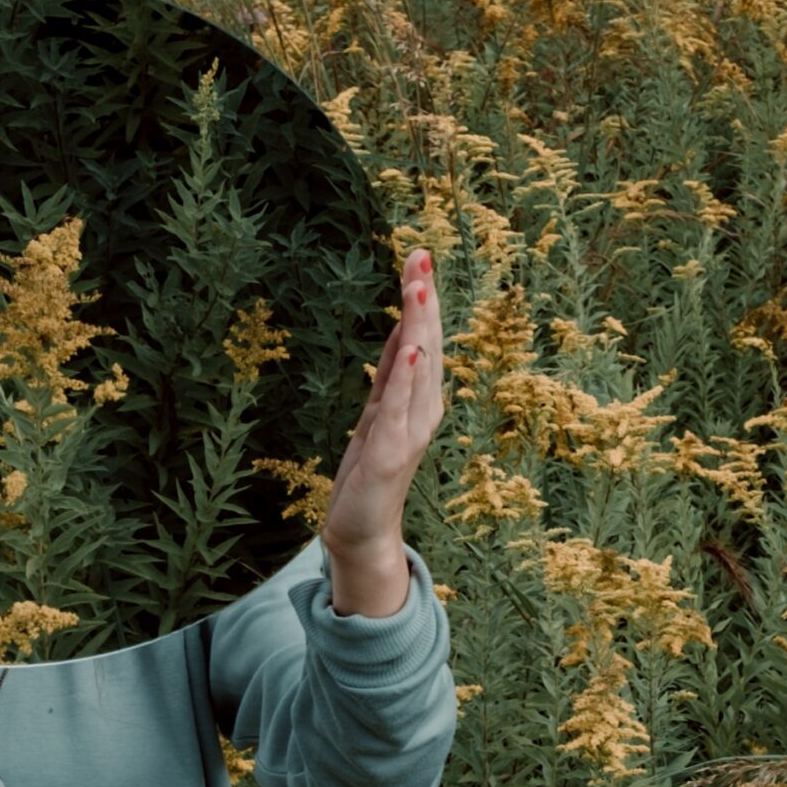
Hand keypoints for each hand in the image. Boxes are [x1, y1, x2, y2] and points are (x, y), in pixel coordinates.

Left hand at [322, 246, 445, 616]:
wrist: (361, 531)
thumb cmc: (370, 473)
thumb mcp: (377, 412)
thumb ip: (390, 376)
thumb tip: (401, 331)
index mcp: (418, 399)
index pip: (420, 339)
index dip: (420, 299)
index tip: (417, 256)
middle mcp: (422, 411)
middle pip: (425, 345)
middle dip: (423, 302)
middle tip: (421, 257)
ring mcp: (409, 433)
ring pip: (416, 370)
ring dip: (417, 328)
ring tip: (418, 290)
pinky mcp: (389, 455)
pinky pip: (397, 410)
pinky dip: (404, 380)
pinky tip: (409, 352)